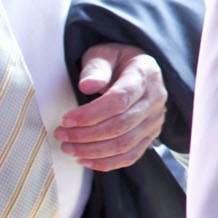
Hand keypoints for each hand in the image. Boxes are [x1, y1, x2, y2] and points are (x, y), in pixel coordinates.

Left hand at [55, 44, 166, 170]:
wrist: (136, 69)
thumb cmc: (117, 61)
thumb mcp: (104, 54)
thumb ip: (96, 68)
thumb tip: (88, 86)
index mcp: (145, 74)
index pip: (120, 100)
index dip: (91, 114)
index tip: (66, 119)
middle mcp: (156, 98)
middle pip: (121, 125)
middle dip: (86, 135)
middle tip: (61, 135)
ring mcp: (155, 119)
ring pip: (125, 144)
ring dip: (92, 151)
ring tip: (68, 148)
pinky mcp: (150, 135)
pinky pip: (131, 155)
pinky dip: (107, 163)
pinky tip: (85, 160)